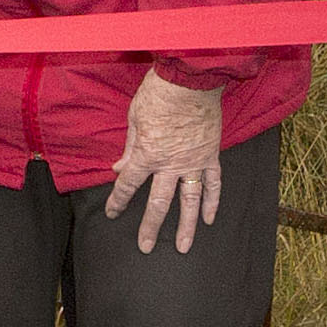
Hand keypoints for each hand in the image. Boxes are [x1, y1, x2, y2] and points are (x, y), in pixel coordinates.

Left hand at [112, 72, 225, 250]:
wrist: (190, 79)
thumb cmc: (159, 94)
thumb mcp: (135, 118)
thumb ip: (130, 146)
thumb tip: (120, 167)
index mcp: (147, 155)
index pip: (128, 185)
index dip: (118, 201)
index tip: (112, 213)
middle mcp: (170, 165)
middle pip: (159, 203)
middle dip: (150, 226)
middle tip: (146, 246)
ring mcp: (193, 163)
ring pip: (190, 201)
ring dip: (186, 226)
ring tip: (184, 246)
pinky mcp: (211, 155)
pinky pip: (213, 183)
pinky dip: (212, 202)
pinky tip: (209, 219)